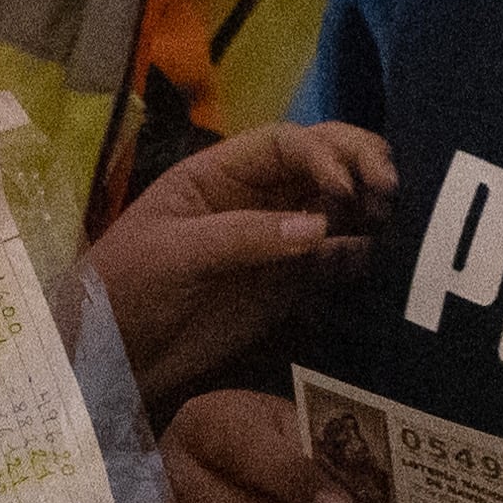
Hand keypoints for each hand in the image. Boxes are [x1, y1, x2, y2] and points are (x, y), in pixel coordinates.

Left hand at [79, 122, 400, 407]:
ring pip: (338, 206)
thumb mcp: (175, 253)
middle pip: (322, 161)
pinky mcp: (288, 284)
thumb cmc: (124, 289)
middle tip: (390, 189)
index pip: (285, 144)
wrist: (110, 358)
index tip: (345, 186)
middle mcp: (256, 198)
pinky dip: (361, 254)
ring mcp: (276, 240)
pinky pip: (335, 259)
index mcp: (219, 174)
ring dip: (369, 206)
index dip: (322, 153)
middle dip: (360, 164)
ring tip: (392, 221)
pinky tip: (378, 259)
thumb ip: (245, 236)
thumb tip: (321, 227)